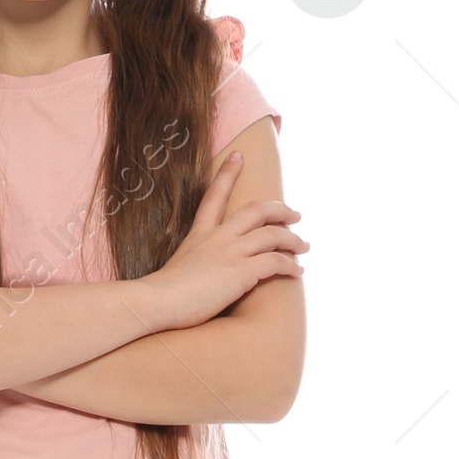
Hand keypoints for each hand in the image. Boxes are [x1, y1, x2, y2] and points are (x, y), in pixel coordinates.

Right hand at [148, 150, 307, 328]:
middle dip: (279, 209)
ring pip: (272, 235)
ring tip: (304, 246)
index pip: (215, 196)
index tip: (239, 156)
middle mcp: (217, 238)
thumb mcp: (175, 269)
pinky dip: (290, 265)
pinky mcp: (241, 272)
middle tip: (294, 214)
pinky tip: (297, 271)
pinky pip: (275, 262)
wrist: (155, 303)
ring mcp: (230, 253)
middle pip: (255, 211)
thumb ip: (191, 265)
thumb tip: (196, 277)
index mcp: (199, 234)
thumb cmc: (160, 296)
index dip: (228, 174)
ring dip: (293, 240)